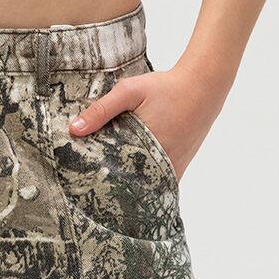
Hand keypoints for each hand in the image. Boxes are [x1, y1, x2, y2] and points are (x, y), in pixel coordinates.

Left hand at [68, 62, 228, 179]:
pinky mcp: (179, 168)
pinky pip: (159, 185)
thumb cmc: (165, 87)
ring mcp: (171, 169)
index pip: (113, 175)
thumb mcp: (130, 91)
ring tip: (109, 192)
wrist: (204, 86)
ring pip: (144, 189)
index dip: (97, 180)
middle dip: (111, 188)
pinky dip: (146, 186)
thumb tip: (74, 129)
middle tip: (91, 191)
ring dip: (129, 189)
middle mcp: (159, 163)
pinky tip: (132, 184)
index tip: (82, 184)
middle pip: (128, 186)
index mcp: (143, 147)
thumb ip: (102, 110)